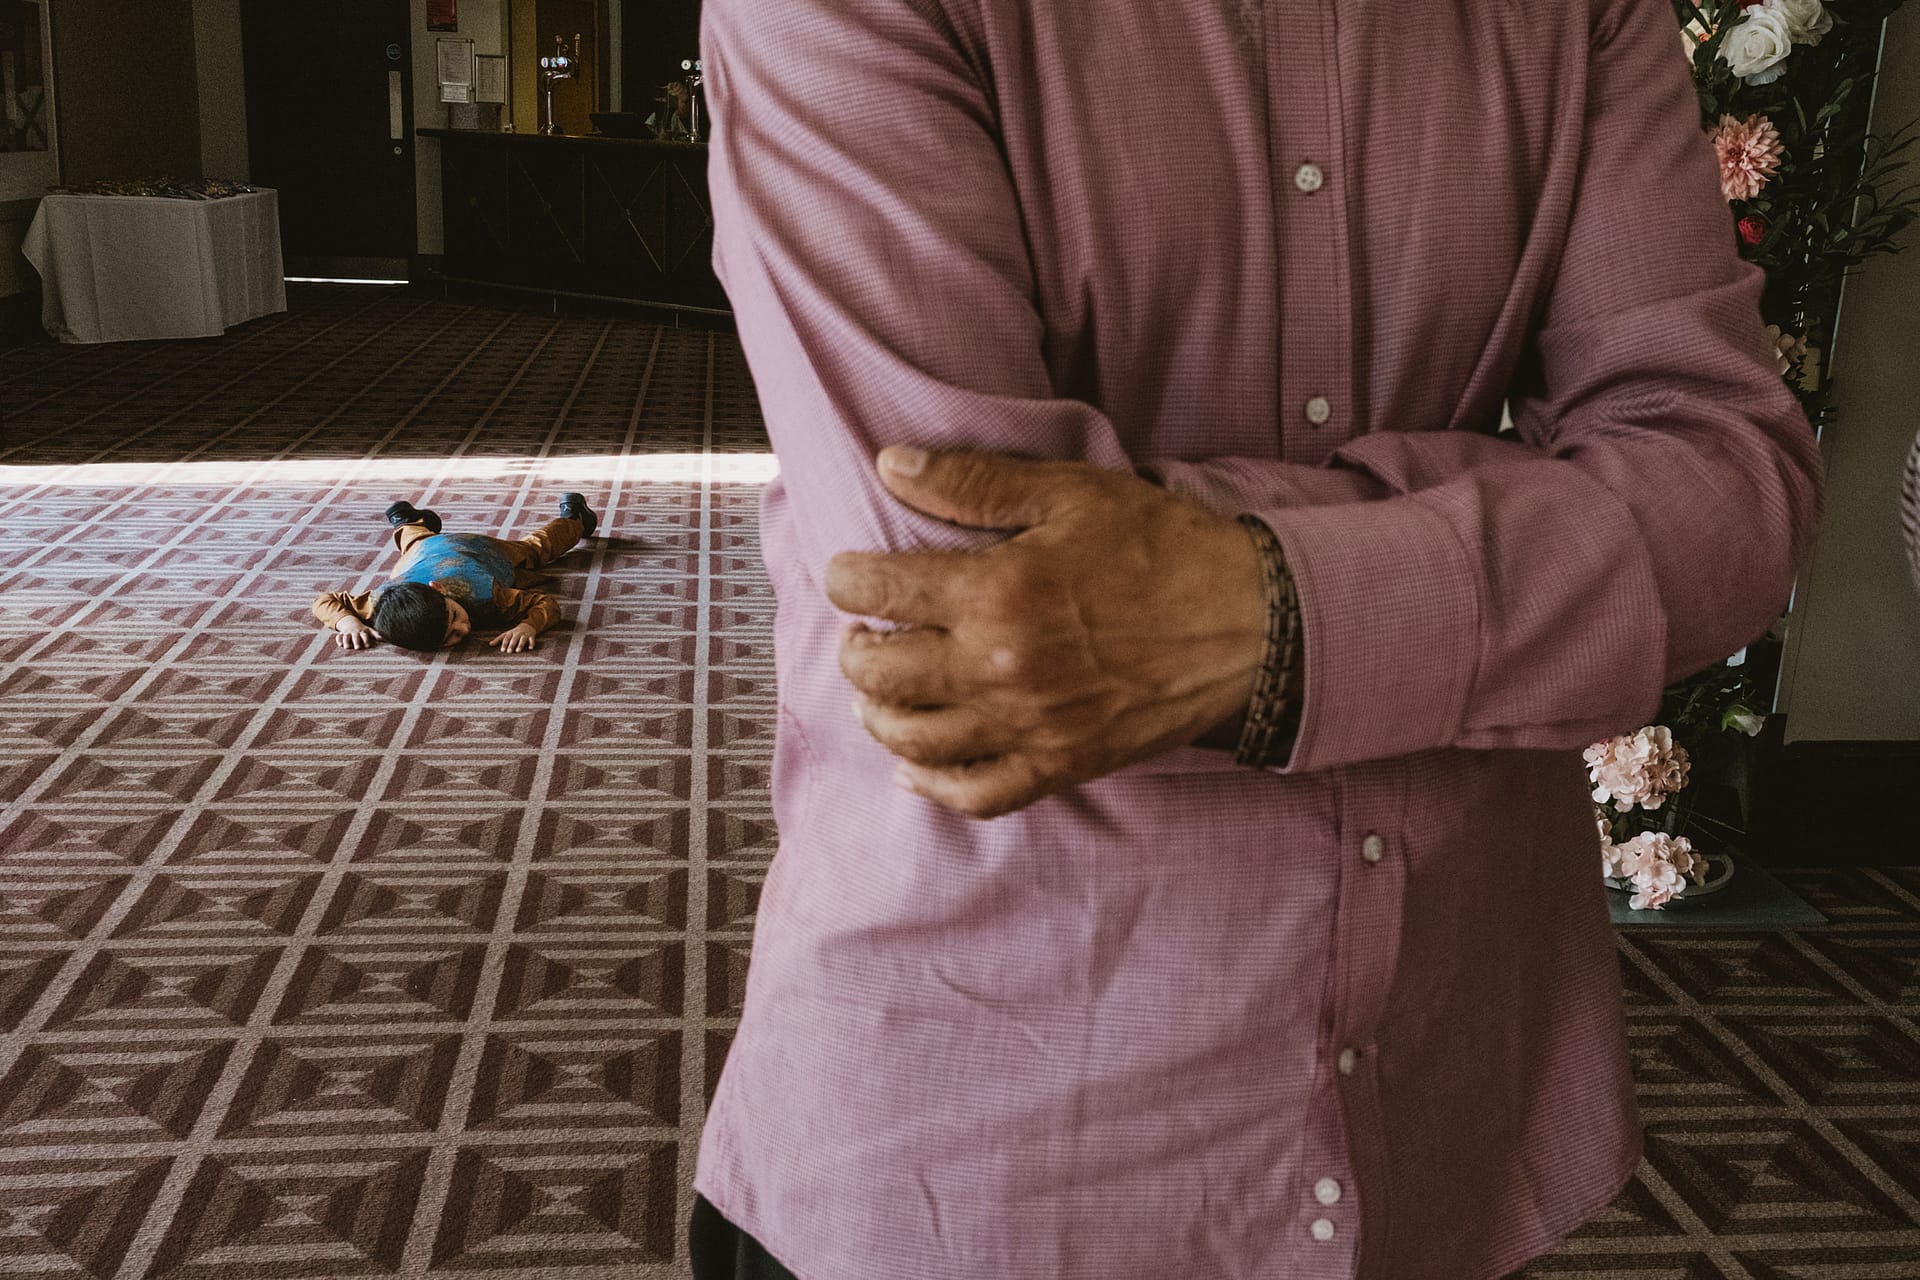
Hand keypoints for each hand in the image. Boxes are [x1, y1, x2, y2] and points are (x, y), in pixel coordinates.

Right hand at [333, 617, 376, 649]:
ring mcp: (347, 633)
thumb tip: (383, 639)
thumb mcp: (370, 630)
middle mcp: (354, 632)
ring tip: (347, 647)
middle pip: (355, 636)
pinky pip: (339, 636)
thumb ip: (376, 635)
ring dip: (346, 641)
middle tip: (358, 648)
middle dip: (356, 641)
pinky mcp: (341, 634)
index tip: (368, 646)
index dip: (366, 640)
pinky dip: (338, 640)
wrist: (351, 623)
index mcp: (362, 632)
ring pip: (346, 636)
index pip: (365, 636)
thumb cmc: (362, 629)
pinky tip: (340, 645)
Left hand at [489, 623, 538, 652]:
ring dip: (520, 645)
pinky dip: (531, 644)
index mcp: (510, 633)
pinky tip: (530, 648)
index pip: (506, 638)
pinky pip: (532, 640)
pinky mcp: (531, 635)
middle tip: (509, 652)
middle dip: (511, 645)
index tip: (502, 650)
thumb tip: (490, 644)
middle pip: (514, 639)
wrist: (527, 625)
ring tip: (518, 651)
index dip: (504, 644)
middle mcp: (517, 633)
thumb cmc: (514, 632)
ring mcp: (524, 634)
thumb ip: (498, 639)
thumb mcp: (506, 634)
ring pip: (522, 639)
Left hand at [829, 447, 1266, 818]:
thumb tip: (892, 465)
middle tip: (864, 630)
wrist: (1251, 624)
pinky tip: (914, 765)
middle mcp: (1000, 667)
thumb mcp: (1071, 494)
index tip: (846, 574)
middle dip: (855, 648)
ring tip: (878, 690)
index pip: (877, 592)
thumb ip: (975, 482)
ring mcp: (1028, 726)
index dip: (845, 579)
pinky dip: (932, 785)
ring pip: (912, 738)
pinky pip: (974, 794)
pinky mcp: (1059, 765)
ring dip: (877, 713)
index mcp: (998, 592)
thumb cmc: (1165, 549)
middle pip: (879, 672)